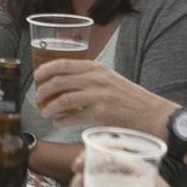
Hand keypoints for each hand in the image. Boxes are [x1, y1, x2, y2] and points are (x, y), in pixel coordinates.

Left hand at [33, 59, 170, 134]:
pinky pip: (74, 116)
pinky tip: (58, 122)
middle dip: (43, 90)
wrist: (151, 113)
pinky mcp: (101, 112)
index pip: (63, 64)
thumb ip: (88, 78)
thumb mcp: (109, 79)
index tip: (35, 77)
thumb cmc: (129, 98)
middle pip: (59, 80)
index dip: (45, 70)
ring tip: (46, 112)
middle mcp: (96, 78)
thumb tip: (62, 84)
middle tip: (37, 98)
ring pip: (64, 98)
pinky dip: (62, 120)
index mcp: (97, 67)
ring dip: (50, 107)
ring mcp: (99, 95)